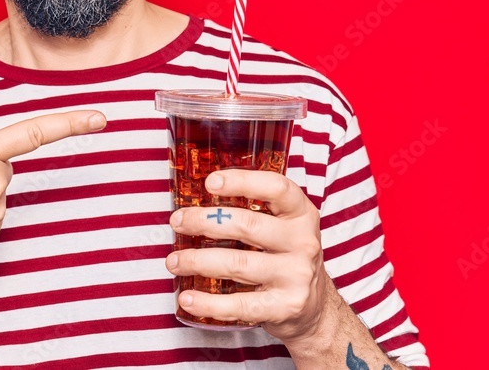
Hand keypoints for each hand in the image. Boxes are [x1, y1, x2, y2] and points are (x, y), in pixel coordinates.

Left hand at [164, 169, 329, 343]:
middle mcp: (303, 242)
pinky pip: (240, 304)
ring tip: (174, 261)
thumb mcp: (282, 226)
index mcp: (301, 214)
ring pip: (237, 263)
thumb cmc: (286, 256)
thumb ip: (252, 209)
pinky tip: (188, 298)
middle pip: (247, 225)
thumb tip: (196, 198)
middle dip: (204, 221)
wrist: (314, 306)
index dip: (243, 181)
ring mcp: (296, 275)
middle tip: (177, 222)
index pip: (276, 188)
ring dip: (197, 261)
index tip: (210, 182)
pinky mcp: (285, 306)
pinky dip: (208, 303)